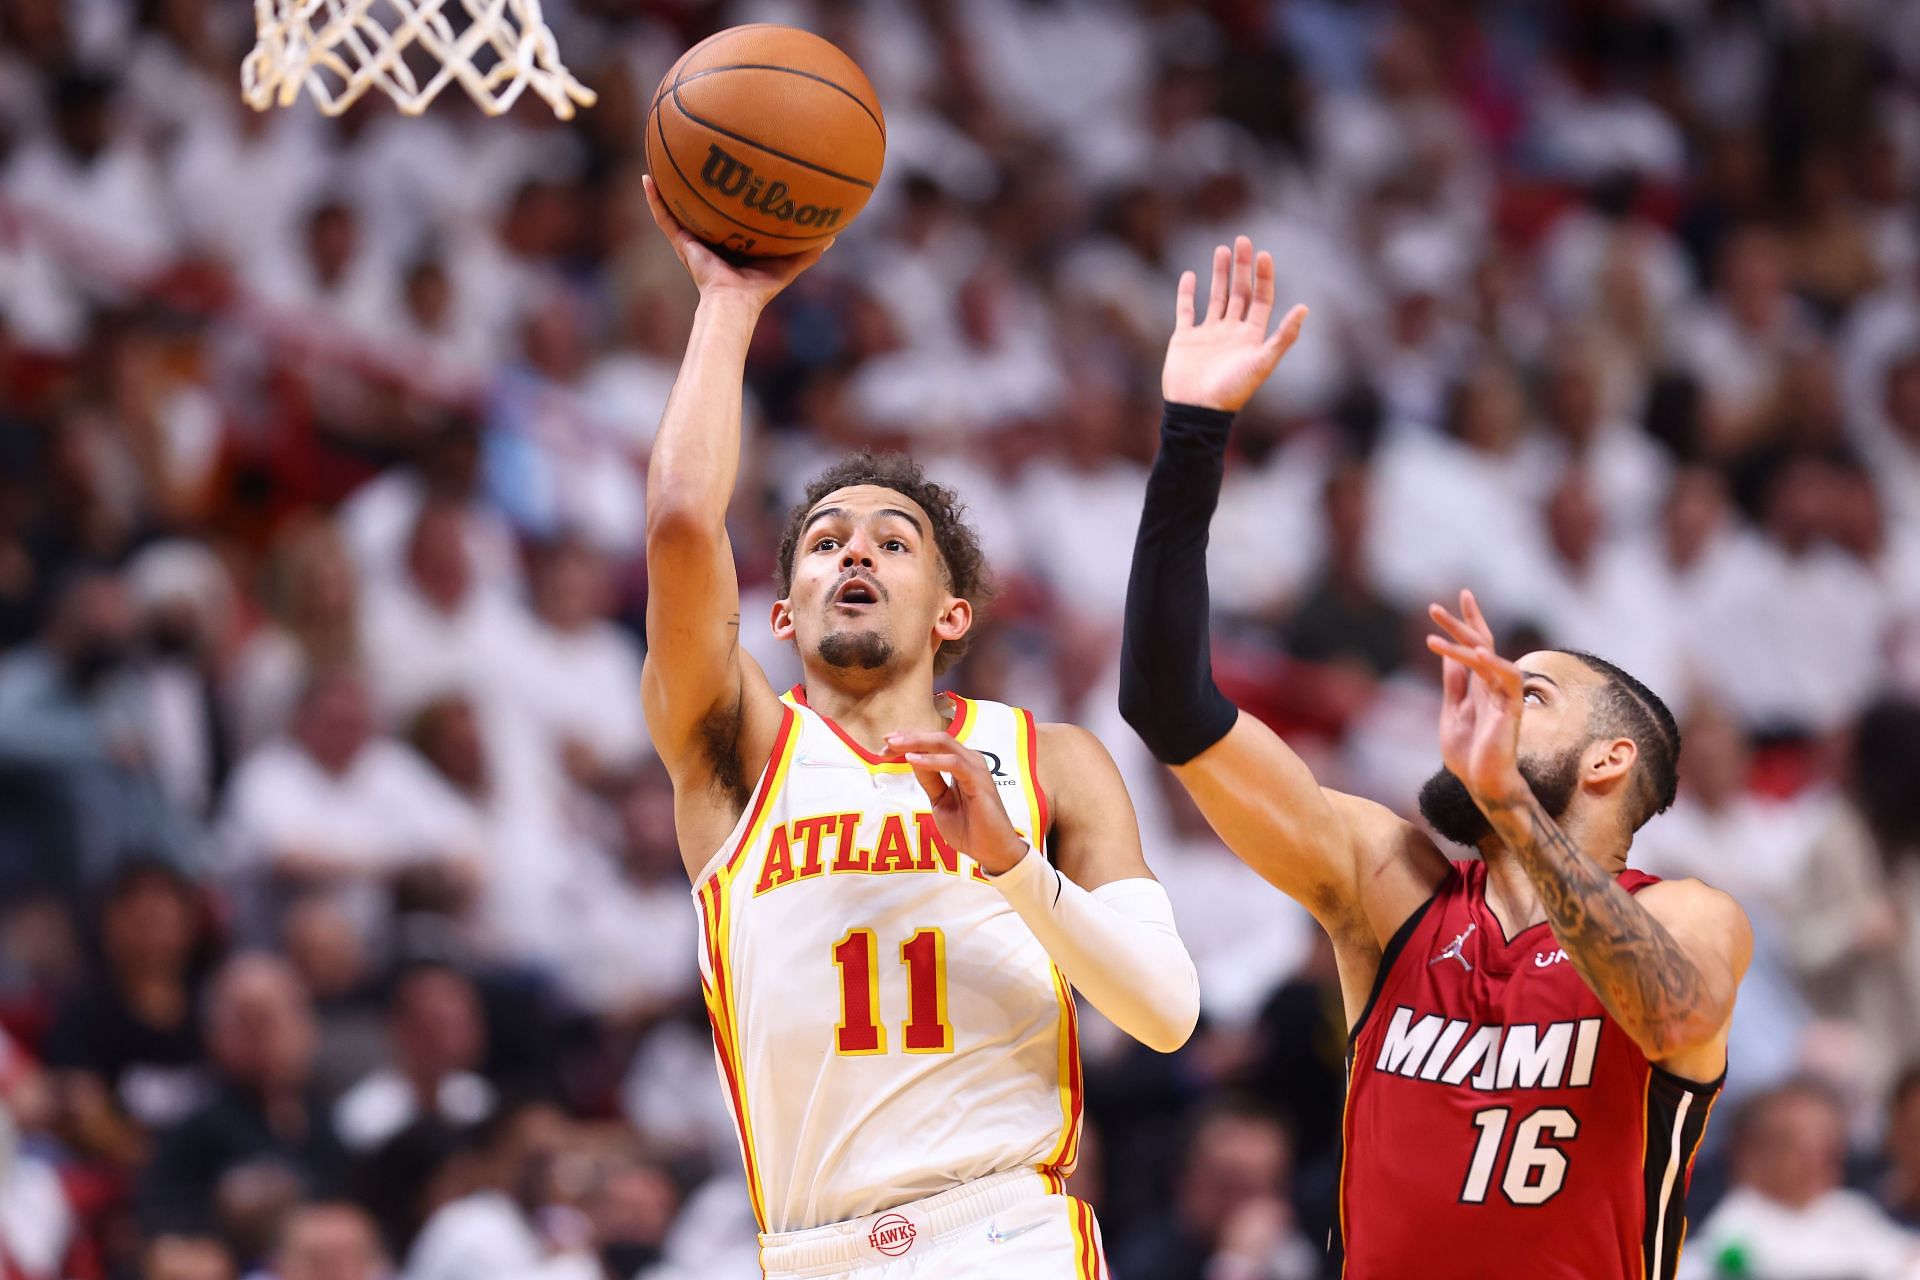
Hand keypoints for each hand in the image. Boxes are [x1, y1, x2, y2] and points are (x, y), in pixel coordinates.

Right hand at [642, 174, 827, 311]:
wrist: (735, 303)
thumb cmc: (760, 288)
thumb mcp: (788, 264)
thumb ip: (808, 251)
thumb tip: (833, 235)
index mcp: (732, 242)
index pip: (729, 214)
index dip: (728, 197)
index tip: (730, 172)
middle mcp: (710, 238)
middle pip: (702, 207)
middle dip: (697, 186)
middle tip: (697, 157)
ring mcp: (693, 239)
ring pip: (677, 208)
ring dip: (667, 186)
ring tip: (659, 159)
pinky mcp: (682, 243)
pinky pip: (664, 217)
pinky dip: (653, 200)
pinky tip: (646, 178)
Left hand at [884, 730, 1028, 874]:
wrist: (991, 851)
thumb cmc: (969, 828)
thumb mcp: (940, 801)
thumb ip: (930, 780)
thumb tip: (912, 759)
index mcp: (961, 764)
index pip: (932, 745)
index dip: (908, 743)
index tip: (883, 749)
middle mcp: (969, 760)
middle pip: (936, 738)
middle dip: (908, 738)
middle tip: (885, 741)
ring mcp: (975, 768)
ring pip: (943, 743)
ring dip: (916, 743)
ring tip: (894, 746)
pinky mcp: (979, 780)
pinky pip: (953, 763)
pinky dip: (931, 760)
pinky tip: (912, 760)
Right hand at [1161, 235, 1307, 412]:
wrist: (1197, 410)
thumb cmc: (1232, 391)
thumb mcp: (1262, 363)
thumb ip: (1283, 336)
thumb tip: (1306, 308)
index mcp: (1251, 336)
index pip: (1261, 299)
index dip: (1264, 277)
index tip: (1263, 255)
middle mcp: (1231, 332)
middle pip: (1240, 293)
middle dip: (1242, 267)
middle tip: (1243, 240)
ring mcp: (1208, 334)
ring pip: (1216, 297)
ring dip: (1219, 274)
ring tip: (1222, 249)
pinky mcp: (1184, 339)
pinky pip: (1185, 311)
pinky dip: (1186, 293)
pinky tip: (1189, 275)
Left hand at [1424, 589, 1527, 809]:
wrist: (1483, 785)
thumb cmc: (1469, 753)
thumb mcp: (1452, 711)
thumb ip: (1454, 682)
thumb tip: (1448, 653)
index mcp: (1480, 684)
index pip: (1479, 643)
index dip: (1470, 619)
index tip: (1464, 594)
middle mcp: (1495, 685)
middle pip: (1483, 643)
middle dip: (1461, 622)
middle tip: (1433, 607)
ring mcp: (1504, 696)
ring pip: (1488, 658)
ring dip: (1463, 643)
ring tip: (1435, 632)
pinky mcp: (1511, 710)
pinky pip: (1505, 681)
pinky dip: (1492, 665)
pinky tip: (1478, 653)